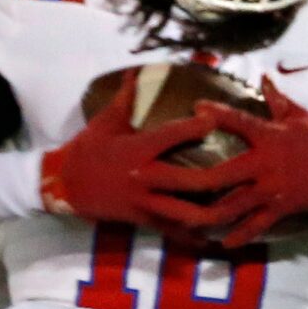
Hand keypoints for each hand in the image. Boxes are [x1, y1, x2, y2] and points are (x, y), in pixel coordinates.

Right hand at [39, 72, 228, 237]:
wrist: (63, 185)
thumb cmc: (87, 150)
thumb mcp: (104, 123)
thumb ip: (126, 99)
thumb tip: (138, 71)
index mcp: (136, 150)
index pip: (169, 136)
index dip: (193, 128)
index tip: (215, 119)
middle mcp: (143, 177)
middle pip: (186, 182)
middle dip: (216, 180)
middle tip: (244, 174)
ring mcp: (143, 201)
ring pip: (183, 213)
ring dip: (211, 214)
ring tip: (237, 211)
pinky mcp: (142, 219)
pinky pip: (171, 232)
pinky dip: (192, 236)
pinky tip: (213, 238)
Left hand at [195, 78, 307, 249]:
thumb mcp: (301, 116)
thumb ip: (277, 99)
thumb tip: (263, 77)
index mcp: (270, 137)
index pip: (239, 122)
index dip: (216, 114)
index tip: (195, 107)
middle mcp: (266, 165)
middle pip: (223, 174)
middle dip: (193, 180)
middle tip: (168, 182)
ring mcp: (272, 190)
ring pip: (234, 206)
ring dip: (208, 214)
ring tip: (184, 219)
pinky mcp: (281, 208)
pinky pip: (257, 225)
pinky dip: (240, 235)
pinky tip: (222, 243)